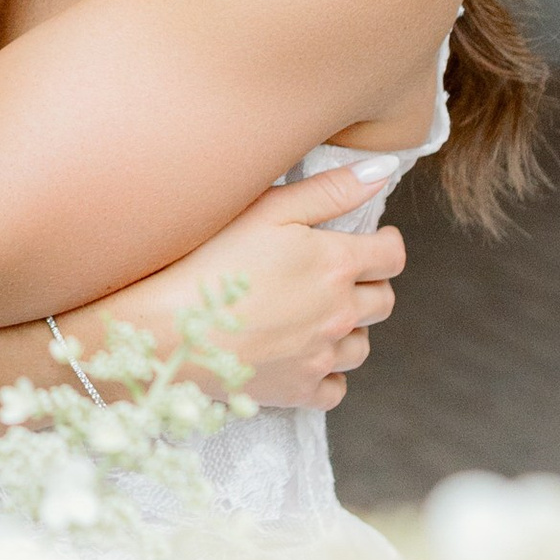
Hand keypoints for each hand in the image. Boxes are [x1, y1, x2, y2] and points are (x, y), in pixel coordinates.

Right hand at [96, 160, 404, 408]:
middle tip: (337, 277)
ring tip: (317, 316)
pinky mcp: (300, 391)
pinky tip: (301, 356)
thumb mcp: (268, 209)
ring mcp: (321, 356)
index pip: (392, 256)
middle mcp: (340, 313)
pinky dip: (326, 373)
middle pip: (383, 302)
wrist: (168, 329)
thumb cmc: (209, 258)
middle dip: (369, 285)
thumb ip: (330, 190)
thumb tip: (382, 169)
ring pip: (361, 347)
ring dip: (350, 329)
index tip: (374, 242)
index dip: (386, 245)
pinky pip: (335, 388)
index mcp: (336, 264)